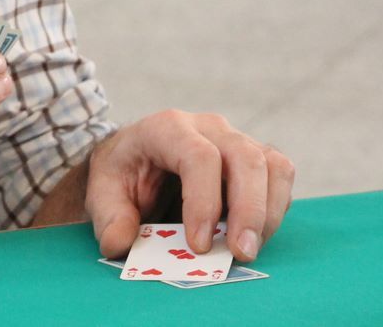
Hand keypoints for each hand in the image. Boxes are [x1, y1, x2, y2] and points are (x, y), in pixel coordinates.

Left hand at [85, 110, 292, 263]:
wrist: (138, 158)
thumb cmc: (124, 173)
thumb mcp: (102, 191)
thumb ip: (109, 216)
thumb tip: (121, 242)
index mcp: (168, 128)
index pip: (199, 157)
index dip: (204, 202)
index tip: (200, 244)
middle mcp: (208, 127)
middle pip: (245, 157)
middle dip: (248, 210)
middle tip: (240, 254)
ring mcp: (235, 140)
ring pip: (271, 165)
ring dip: (267, 212)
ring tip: (249, 250)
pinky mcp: (254, 159)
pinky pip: (280, 177)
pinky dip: (275, 209)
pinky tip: (254, 236)